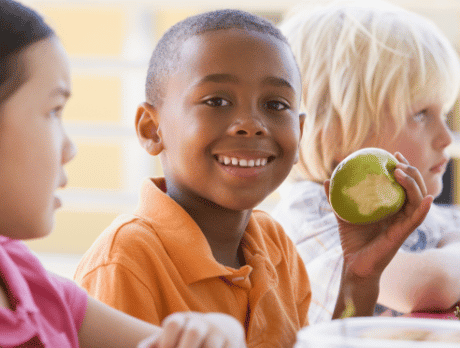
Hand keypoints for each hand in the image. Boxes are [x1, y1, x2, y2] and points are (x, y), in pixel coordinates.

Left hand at [137, 312, 246, 347]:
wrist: (223, 329)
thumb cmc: (187, 337)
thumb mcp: (172, 337)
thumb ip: (154, 344)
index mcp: (183, 320)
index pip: (173, 324)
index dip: (166, 340)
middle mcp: (202, 324)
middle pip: (194, 331)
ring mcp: (219, 334)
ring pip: (210, 346)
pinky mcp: (233, 344)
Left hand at [326, 152, 432, 279]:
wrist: (354, 264)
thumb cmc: (352, 240)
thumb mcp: (343, 214)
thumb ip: (336, 198)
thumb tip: (327, 180)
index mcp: (390, 208)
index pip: (402, 184)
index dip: (402, 168)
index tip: (393, 155)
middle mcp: (400, 214)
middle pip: (414, 188)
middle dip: (411, 170)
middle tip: (397, 159)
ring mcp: (403, 224)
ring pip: (418, 200)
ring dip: (413, 183)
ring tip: (401, 171)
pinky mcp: (402, 235)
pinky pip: (417, 219)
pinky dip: (424, 208)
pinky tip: (427, 198)